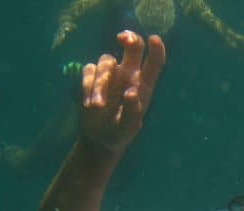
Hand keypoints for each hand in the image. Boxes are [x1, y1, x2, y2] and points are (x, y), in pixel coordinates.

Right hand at [80, 31, 165, 153]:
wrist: (99, 139)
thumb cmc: (120, 132)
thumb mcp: (128, 127)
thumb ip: (132, 111)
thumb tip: (131, 93)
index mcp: (144, 85)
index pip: (154, 63)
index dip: (156, 49)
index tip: (154, 39)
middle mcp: (129, 74)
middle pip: (132, 47)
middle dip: (130, 39)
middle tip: (123, 39)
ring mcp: (110, 74)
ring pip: (106, 61)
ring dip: (100, 83)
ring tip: (98, 107)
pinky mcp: (92, 77)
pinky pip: (88, 70)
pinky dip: (87, 87)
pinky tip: (89, 106)